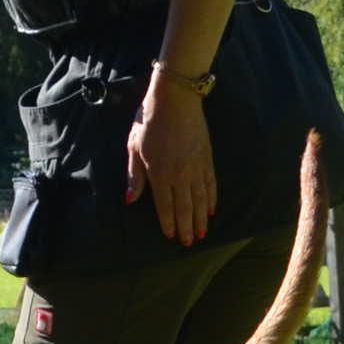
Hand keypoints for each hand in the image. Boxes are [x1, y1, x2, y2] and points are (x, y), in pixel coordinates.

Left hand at [126, 85, 216, 245]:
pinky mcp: (207, 159)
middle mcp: (180, 175)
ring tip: (203, 233)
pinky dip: (212, 198)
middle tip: (190, 242)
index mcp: (159, 174)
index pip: (165, 206)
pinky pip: (211, 184)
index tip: (172, 236)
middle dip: (187, 226)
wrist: (176, 101)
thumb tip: (130, 199)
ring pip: (201, 199)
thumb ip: (134, 175)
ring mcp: (196, 168)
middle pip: (185, 207)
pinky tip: (213, 209)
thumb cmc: (149, 122)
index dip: (168, 223)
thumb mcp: (134, 147)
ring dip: (201, 218)